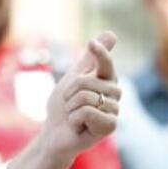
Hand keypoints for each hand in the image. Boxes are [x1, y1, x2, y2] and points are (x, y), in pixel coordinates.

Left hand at [40, 32, 120, 164]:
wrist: (54, 135)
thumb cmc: (63, 108)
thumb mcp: (72, 79)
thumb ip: (90, 59)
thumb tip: (111, 33)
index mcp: (106, 83)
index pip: (107, 64)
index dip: (101, 53)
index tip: (91, 43)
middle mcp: (114, 96)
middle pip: (88, 81)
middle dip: (70, 92)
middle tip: (69, 104)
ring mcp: (114, 112)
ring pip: (86, 97)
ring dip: (71, 107)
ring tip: (73, 116)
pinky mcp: (110, 127)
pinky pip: (87, 112)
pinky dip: (74, 119)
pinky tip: (77, 126)